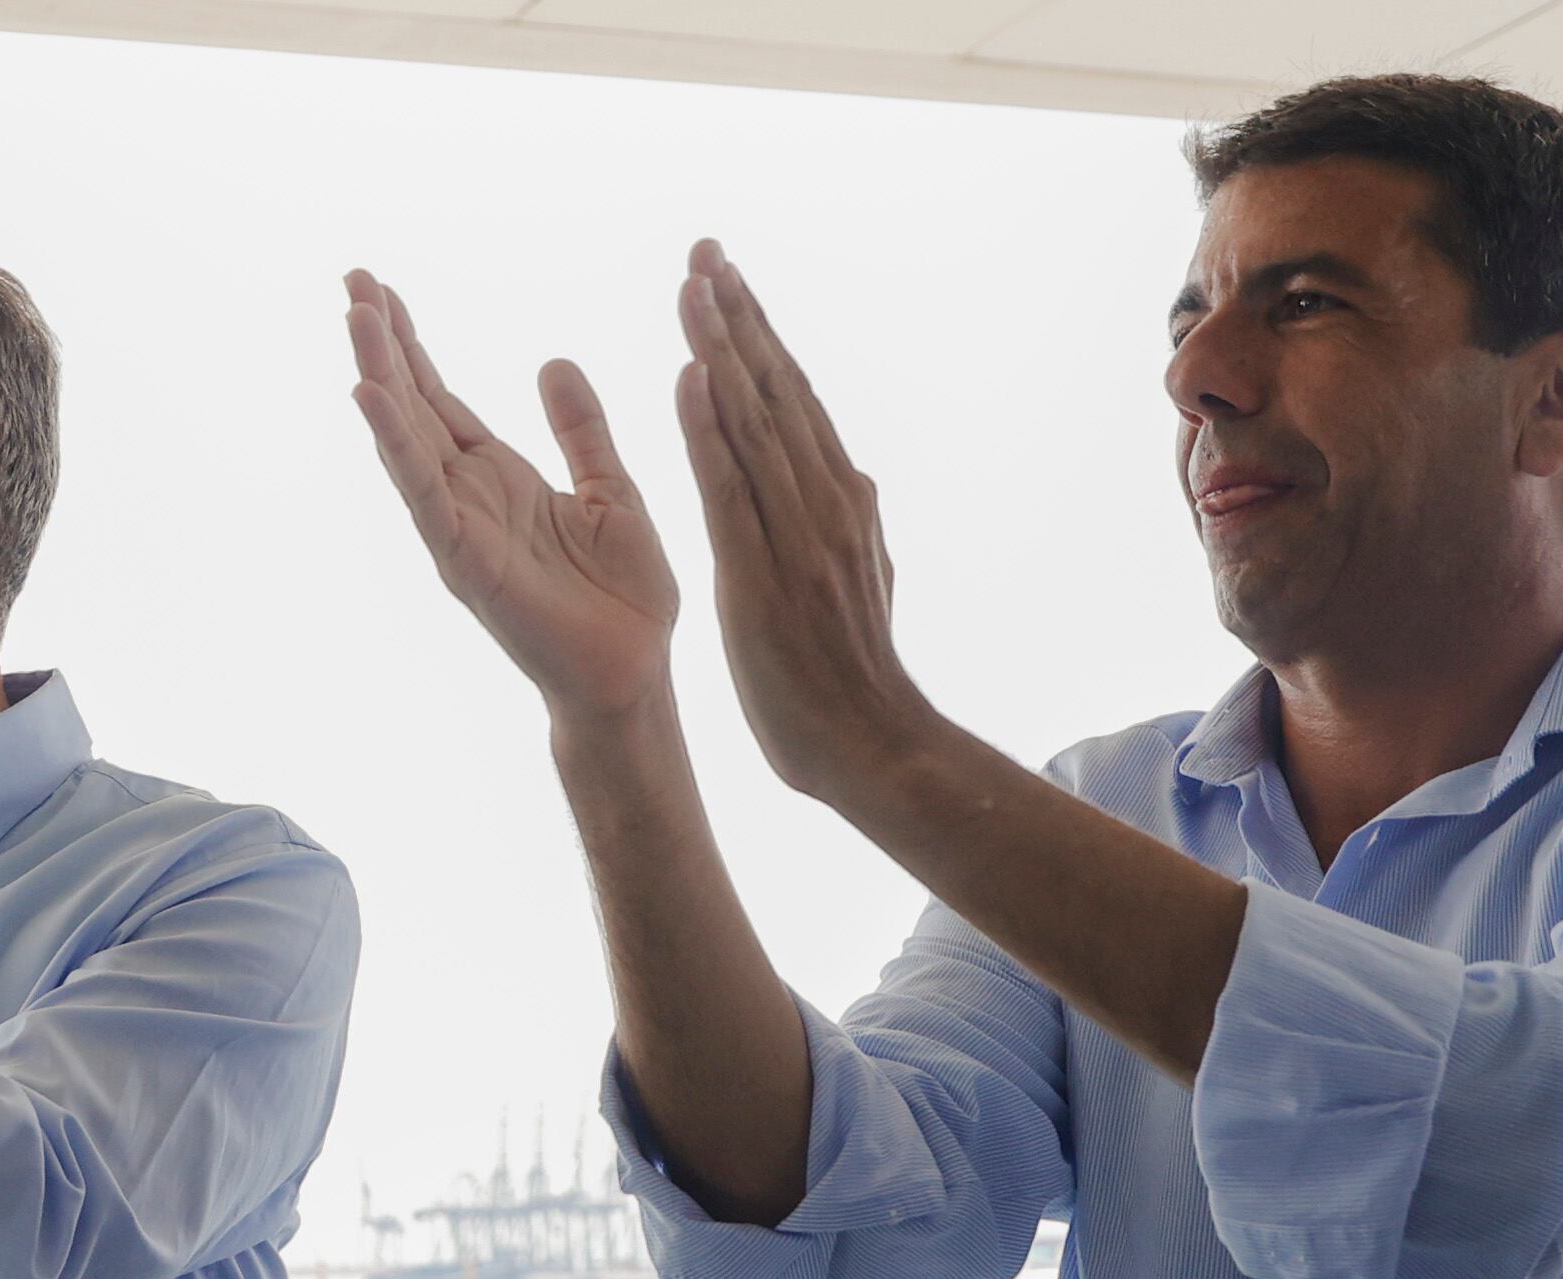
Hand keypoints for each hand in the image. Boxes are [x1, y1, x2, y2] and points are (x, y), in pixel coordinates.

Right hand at [344, 272, 678, 721]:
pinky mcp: (466, 562)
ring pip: (407, 441)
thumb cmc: (623, 599)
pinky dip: (396, 445)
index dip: (411, 345)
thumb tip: (554, 362)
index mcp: (498, 479)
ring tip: (355, 317)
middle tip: (352, 279)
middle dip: (382, 345)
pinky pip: (424, 495)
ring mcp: (459, 530)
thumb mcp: (609, 489)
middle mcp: (467, 499)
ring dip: (378, 379)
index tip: (380, 290)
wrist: (634, 673)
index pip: (441, 400)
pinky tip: (370, 396)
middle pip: (413, 408)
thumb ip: (580, 429)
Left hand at [675, 242, 938, 794]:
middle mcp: (825, 501)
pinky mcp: (763, 573)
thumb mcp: (862, 578)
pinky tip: (691, 378)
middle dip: (739, 315)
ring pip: (754, 421)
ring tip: (692, 284)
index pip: (793, 400)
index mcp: (841, 500)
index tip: (726, 281)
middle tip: (703, 249)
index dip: (759, 336)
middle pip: (776, 389)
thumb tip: (852, 476)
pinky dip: (711, 428)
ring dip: (721, 347)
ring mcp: (798, 534)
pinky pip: (732, 487)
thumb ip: (850, 522)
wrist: (872, 744)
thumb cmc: (852, 675)